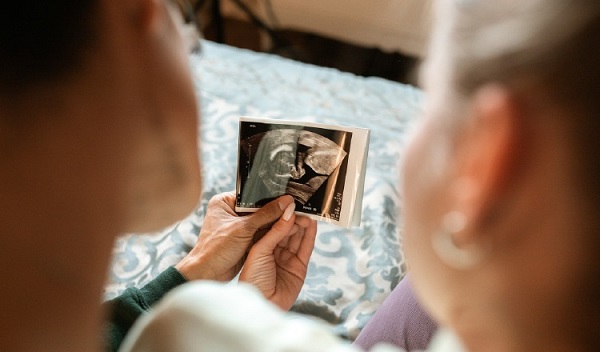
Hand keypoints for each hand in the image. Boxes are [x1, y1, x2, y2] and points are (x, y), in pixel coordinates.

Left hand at [176, 192, 295, 281]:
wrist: (207, 274)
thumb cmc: (215, 249)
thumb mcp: (243, 228)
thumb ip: (266, 214)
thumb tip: (286, 202)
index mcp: (225, 202)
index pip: (253, 194)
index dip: (270, 196)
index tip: (288, 196)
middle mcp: (231, 211)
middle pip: (259, 207)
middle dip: (275, 210)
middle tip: (295, 208)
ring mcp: (238, 226)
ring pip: (262, 221)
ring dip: (275, 222)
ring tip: (295, 218)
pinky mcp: (243, 238)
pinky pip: (261, 232)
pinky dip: (271, 233)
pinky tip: (286, 231)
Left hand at [239, 208, 316, 310]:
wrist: (258, 304)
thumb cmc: (251, 278)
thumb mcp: (258, 248)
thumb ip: (274, 229)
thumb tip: (289, 210)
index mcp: (255, 242)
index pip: (269, 221)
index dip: (278, 210)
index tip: (287, 199)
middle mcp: (270, 249)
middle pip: (284, 228)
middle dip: (292, 216)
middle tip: (301, 204)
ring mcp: (284, 258)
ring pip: (295, 236)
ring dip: (301, 224)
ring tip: (308, 212)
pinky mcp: (297, 267)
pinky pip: (305, 248)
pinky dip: (309, 236)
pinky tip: (312, 224)